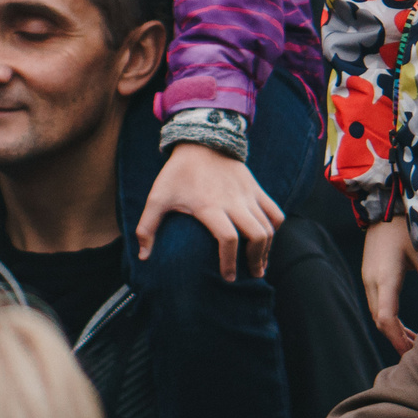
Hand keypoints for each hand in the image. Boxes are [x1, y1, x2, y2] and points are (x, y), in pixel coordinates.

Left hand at [135, 143, 283, 281]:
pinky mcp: (256, 189)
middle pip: (257, 236)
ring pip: (268, 227)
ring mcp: (248, 195)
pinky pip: (275, 212)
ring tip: (260, 265)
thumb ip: (147, 227)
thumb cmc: (177, 173)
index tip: (227, 277)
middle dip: (256, 260)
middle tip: (251, 275)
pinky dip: (274, 228)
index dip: (229, 262)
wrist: (201, 141)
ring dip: (267, 249)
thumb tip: (143, 257)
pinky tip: (267, 239)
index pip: (228, 239)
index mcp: (210, 206)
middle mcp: (233, 202)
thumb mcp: (157, 197)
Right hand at [360, 218, 417, 354]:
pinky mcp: (370, 276)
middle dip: (396, 340)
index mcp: (386, 277)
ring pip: (377, 315)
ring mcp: (368, 279)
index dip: (398, 339)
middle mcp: (372, 281)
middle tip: (417, 353)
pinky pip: (377, 305)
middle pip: (380, 321)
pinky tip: (403, 325)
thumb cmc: (407, 227)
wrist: (384, 207)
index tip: (413, 352)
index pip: (386, 318)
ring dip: (393, 330)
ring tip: (413, 342)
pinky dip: (389, 319)